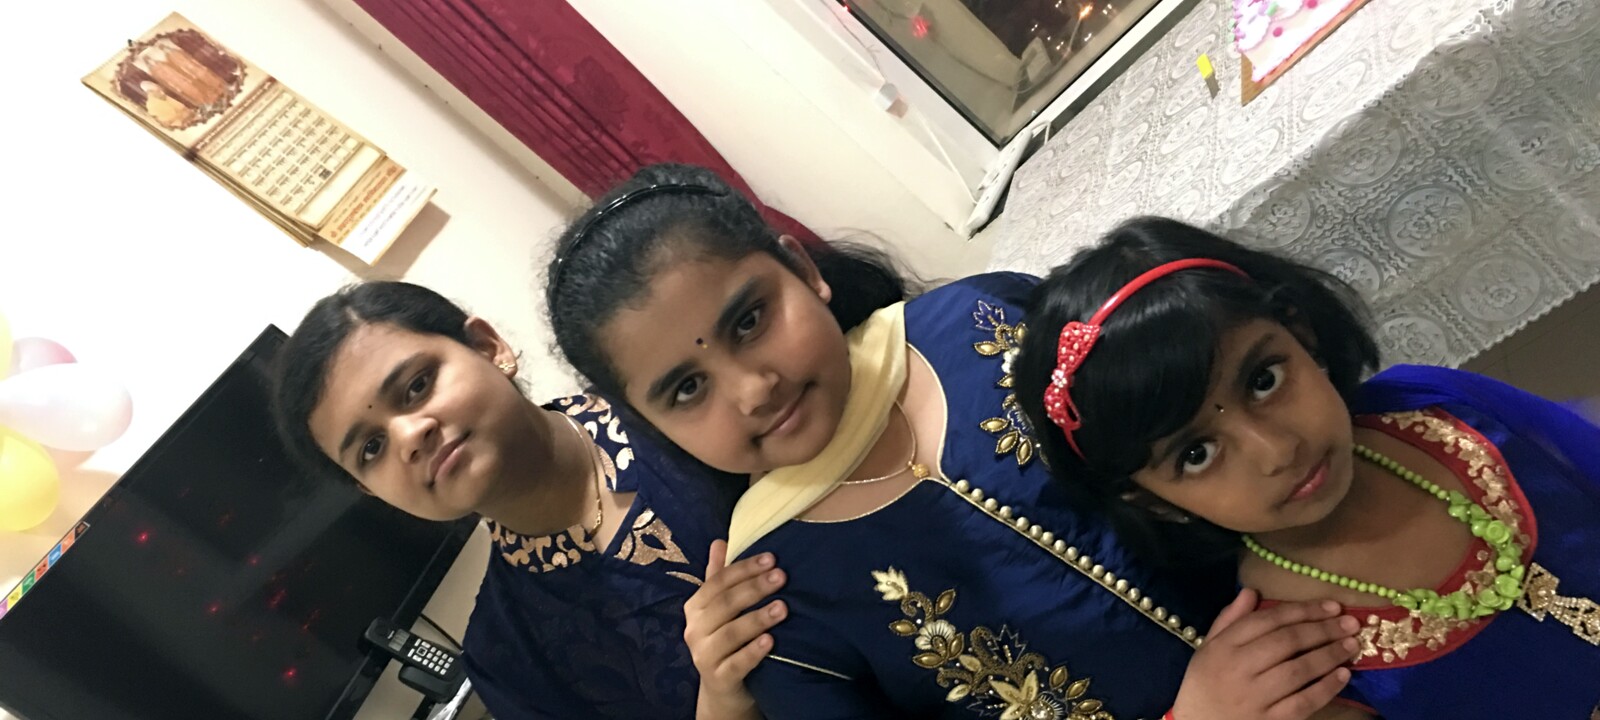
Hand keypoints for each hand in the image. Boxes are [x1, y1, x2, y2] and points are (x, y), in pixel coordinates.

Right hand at [687, 540, 786, 718]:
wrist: (723, 686)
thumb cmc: (725, 639)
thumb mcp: (720, 608)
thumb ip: (719, 576)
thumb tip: (720, 541)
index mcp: (695, 607)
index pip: (718, 582)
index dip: (744, 569)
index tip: (772, 559)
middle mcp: (694, 630)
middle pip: (725, 604)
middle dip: (754, 588)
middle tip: (781, 577)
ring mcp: (703, 656)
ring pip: (730, 633)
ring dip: (757, 618)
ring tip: (783, 608)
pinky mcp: (718, 678)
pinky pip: (736, 664)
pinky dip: (753, 652)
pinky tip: (771, 641)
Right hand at [1171, 589, 1360, 719]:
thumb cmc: (1204, 684)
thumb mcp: (1208, 648)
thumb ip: (1229, 620)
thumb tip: (1251, 592)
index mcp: (1223, 646)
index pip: (1266, 620)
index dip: (1302, 610)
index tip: (1331, 606)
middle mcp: (1238, 668)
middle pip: (1286, 642)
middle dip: (1322, 629)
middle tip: (1350, 623)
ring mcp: (1254, 697)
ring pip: (1298, 670)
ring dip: (1329, 655)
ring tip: (1351, 645)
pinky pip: (1302, 702)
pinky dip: (1325, 688)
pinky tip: (1342, 676)